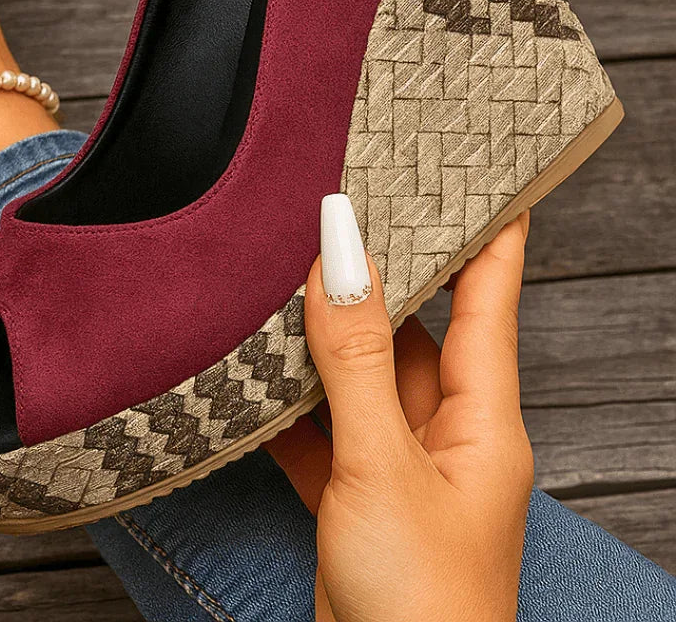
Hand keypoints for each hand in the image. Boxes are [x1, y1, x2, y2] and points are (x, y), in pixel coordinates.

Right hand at [265, 196, 533, 621]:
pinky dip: (289, 400)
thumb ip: (355, 359)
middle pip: (415, 327)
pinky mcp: (353, 497)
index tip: (481, 167)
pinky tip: (254, 368)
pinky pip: (321, 427)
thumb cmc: (422, 603)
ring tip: (289, 264)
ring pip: (359, 375)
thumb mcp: (382, 466)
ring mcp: (396, 465)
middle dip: (385, 267)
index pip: (490, 297)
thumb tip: (342, 257)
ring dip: (325, 332)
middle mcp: (443, 432)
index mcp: (480, 418)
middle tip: (351, 201)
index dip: (491, 228)